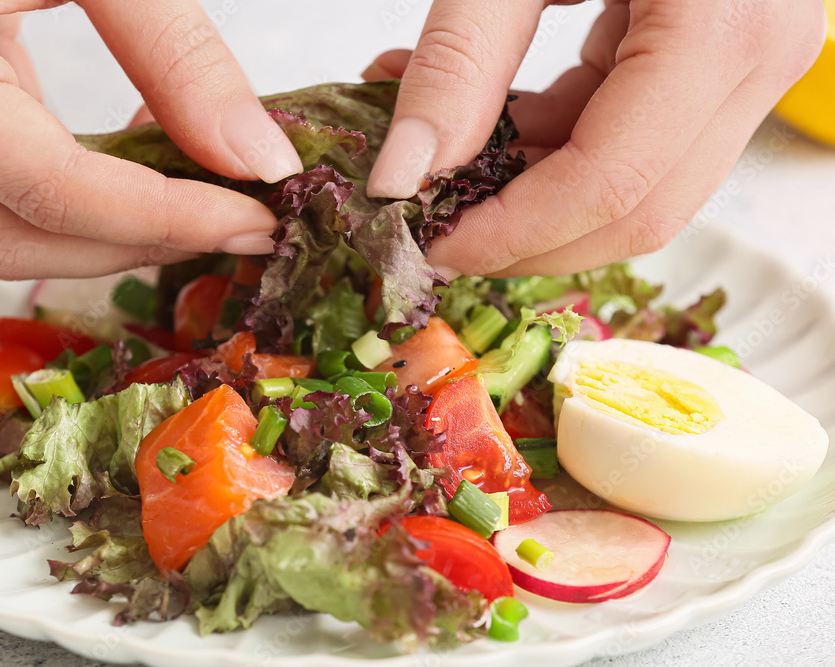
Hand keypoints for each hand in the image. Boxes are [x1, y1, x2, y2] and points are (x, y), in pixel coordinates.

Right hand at [0, 0, 302, 278]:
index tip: (254, 219)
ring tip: (203, 188)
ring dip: (115, 230)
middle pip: (18, 239)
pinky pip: (1, 186)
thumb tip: (256, 157)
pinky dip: (88, 192)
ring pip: (4, 228)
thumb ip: (175, 51)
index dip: (165, 220)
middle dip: (140, 244)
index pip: (50, 190)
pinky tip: (147, 150)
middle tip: (240, 221)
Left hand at [364, 0, 825, 277]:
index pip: (612, 185)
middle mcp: (758, 61)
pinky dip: (545, 145)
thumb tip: (405, 172)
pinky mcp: (714, 61)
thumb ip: (459, 59)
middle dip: (523, 236)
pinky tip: (477, 117)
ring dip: (525, 190)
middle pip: (635, 211)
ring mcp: (745, 65)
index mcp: (724, 27)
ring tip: (432, 153)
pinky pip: (628, 138)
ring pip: (633, 188)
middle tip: (428, 223)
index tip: (427, 244)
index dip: (511, 233)